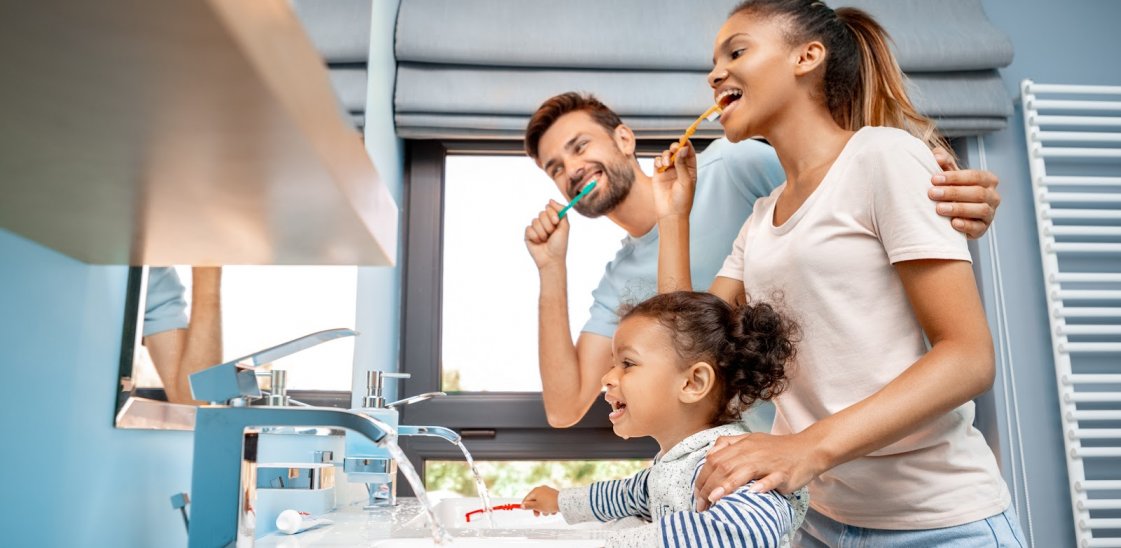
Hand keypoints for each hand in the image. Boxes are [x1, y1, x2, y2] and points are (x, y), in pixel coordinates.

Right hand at [521, 485, 559, 515]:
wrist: (563, 502)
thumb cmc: (549, 504)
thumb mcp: (537, 506)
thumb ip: (528, 506)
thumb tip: (522, 505)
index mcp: (535, 491)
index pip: (527, 498)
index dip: (526, 505)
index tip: (525, 510)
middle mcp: (541, 489)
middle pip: (535, 501)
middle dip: (536, 509)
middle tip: (538, 515)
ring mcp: (548, 491)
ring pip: (542, 502)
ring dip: (544, 509)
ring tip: (548, 513)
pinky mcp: (553, 494)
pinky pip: (548, 502)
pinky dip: (549, 507)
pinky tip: (553, 511)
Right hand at [524, 200, 568, 269]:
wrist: (551, 259)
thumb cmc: (559, 245)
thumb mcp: (565, 227)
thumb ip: (562, 212)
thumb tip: (550, 200)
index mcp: (553, 220)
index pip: (549, 208)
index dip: (552, 214)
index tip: (556, 222)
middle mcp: (544, 223)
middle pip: (542, 213)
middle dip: (548, 225)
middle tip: (551, 234)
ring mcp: (535, 228)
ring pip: (535, 221)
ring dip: (542, 232)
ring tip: (545, 240)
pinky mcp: (528, 234)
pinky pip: (528, 229)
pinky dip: (535, 236)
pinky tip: (538, 242)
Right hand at [651, 141, 697, 221]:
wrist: (671, 214)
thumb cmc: (682, 200)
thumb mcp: (686, 181)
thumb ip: (682, 164)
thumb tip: (682, 149)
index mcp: (690, 169)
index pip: (689, 153)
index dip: (686, 144)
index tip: (683, 139)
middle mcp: (679, 169)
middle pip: (677, 151)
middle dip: (675, 147)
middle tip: (674, 149)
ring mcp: (668, 171)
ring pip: (666, 155)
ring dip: (666, 155)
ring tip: (666, 163)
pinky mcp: (658, 175)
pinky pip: (657, 162)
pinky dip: (658, 160)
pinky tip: (660, 166)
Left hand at [693, 431, 825, 510]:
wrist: (808, 448)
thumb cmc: (778, 448)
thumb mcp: (751, 440)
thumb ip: (729, 444)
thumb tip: (709, 454)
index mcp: (742, 445)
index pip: (714, 459)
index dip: (702, 476)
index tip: (697, 493)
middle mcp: (752, 452)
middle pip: (724, 466)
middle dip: (709, 485)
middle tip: (701, 504)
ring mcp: (768, 462)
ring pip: (743, 471)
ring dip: (727, 485)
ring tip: (715, 498)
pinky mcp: (783, 472)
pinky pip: (771, 479)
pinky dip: (762, 485)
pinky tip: (753, 492)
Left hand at [928, 147, 1000, 238]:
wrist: (952, 213)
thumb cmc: (952, 189)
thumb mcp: (949, 174)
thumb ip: (944, 162)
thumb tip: (937, 155)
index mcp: (987, 180)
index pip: (975, 176)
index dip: (955, 177)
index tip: (934, 179)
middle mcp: (993, 196)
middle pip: (977, 193)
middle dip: (953, 192)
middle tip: (932, 193)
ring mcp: (990, 213)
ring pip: (980, 209)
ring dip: (958, 208)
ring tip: (939, 209)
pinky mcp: (983, 229)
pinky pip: (978, 227)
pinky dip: (966, 225)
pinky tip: (953, 223)